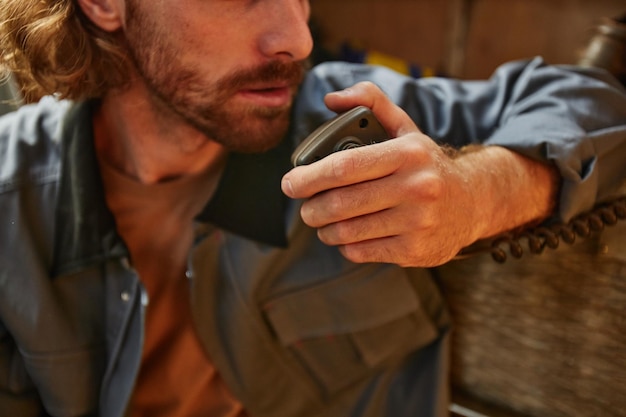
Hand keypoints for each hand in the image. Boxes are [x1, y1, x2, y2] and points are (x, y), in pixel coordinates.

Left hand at [281, 82, 484, 266]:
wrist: (474, 202)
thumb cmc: (427, 165)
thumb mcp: (406, 129)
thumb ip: (371, 102)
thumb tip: (331, 98)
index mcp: (408, 153)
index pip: (345, 166)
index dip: (309, 177)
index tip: (290, 183)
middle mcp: (417, 187)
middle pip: (341, 203)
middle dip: (310, 208)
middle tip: (304, 208)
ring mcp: (417, 222)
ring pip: (348, 231)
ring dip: (324, 229)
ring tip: (321, 222)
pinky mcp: (415, 250)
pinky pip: (362, 251)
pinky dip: (344, 245)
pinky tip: (345, 236)